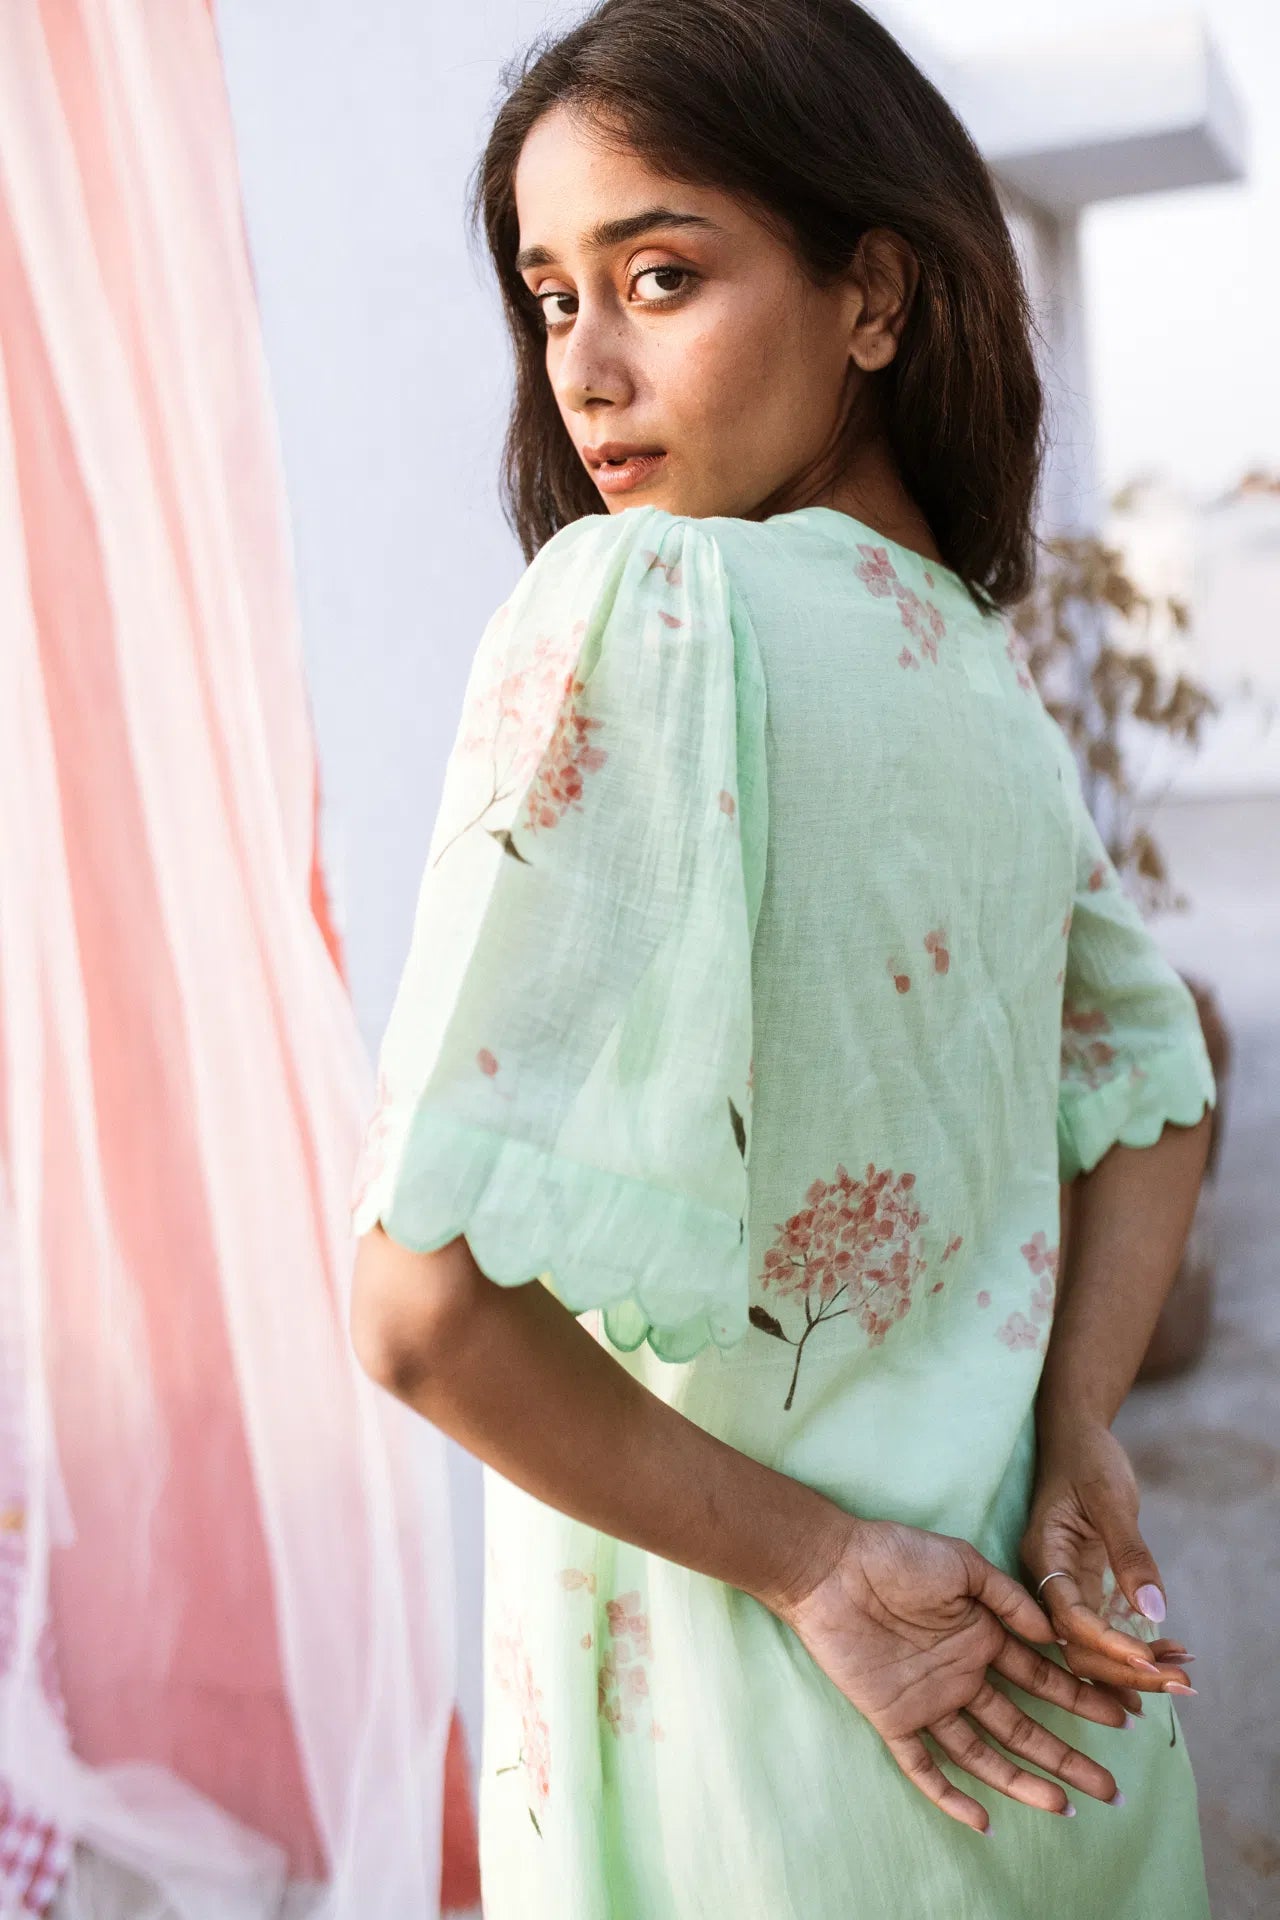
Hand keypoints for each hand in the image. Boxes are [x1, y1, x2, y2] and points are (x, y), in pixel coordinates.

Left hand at [772, 1513, 1128, 1832]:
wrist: (831, 1565)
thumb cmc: (895, 1554)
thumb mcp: (962, 1564)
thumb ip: (1006, 1598)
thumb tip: (1052, 1634)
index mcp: (982, 1637)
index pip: (1042, 1678)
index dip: (1081, 1700)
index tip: (1122, 1720)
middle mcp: (962, 1675)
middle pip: (1024, 1727)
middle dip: (1067, 1757)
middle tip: (1109, 1789)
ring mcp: (928, 1700)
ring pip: (983, 1753)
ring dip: (1022, 1781)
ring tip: (1063, 1807)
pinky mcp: (891, 1716)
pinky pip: (922, 1765)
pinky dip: (949, 1795)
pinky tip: (982, 1821)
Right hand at [1020, 1424, 1195, 1708]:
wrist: (1075, 1437)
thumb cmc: (1088, 1459)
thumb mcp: (1111, 1498)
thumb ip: (1130, 1553)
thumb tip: (1155, 1612)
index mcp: (1043, 1554)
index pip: (1068, 1614)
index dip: (1106, 1643)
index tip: (1149, 1658)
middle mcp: (1047, 1578)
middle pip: (1075, 1645)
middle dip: (1125, 1671)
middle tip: (1177, 1682)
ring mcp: (1064, 1586)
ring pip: (1088, 1647)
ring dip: (1131, 1670)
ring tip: (1178, 1678)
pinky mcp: (1083, 1588)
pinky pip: (1102, 1632)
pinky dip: (1132, 1651)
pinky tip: (1166, 1659)